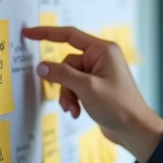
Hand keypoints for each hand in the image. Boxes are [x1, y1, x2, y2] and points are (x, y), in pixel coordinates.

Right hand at [20, 25, 162, 162]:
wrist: (134, 129)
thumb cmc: (120, 106)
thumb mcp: (87, 88)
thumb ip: (62, 75)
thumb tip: (41, 67)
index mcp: (103, 50)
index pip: (69, 35)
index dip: (46, 33)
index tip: (28, 33)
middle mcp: (101, 58)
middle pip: (67, 63)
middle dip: (63, 83)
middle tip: (70, 101)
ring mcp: (98, 73)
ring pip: (67, 77)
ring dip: (67, 94)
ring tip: (74, 109)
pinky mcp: (95, 86)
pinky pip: (74, 87)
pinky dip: (72, 99)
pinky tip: (78, 112)